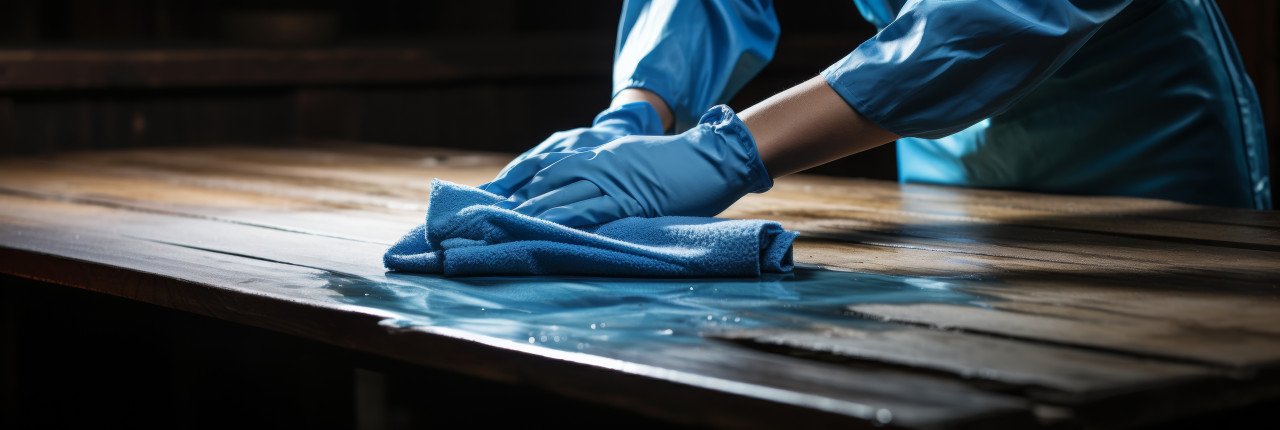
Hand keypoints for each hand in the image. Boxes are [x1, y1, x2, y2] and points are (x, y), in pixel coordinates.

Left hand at [498, 105, 772, 226]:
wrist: (711, 156)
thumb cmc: (679, 161)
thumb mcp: (636, 158)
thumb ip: (613, 170)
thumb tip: (593, 191)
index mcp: (601, 154)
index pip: (549, 165)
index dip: (522, 179)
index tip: (499, 194)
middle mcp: (600, 165)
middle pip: (548, 180)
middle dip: (519, 199)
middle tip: (492, 214)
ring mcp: (614, 181)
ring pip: (564, 196)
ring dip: (535, 212)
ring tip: (509, 225)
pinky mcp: (630, 200)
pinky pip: (592, 212)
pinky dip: (568, 222)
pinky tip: (549, 231)